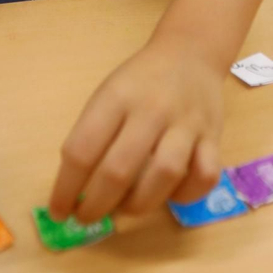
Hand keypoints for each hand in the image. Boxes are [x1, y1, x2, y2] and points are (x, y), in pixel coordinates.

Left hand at [47, 42, 223, 223]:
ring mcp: (186, 124)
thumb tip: (76, 192)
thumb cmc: (140, 82)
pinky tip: (169, 195)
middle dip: (96, 206)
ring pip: (164, 175)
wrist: (190, 54)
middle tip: (86, 219)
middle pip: (119, 169)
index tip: (58, 211)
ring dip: (139, 205)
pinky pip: (205, 176)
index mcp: (116, 98)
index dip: (65, 189)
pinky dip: (186, 195)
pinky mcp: (214, 137)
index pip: (82, 150)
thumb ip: (93, 137)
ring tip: (124, 210)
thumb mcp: (107, 95)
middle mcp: (151, 110)